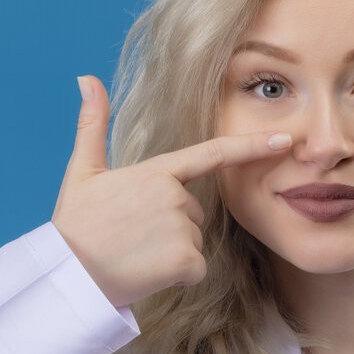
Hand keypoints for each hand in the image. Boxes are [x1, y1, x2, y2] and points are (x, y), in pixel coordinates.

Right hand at [52, 75, 292, 307]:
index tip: (285, 140)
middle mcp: (174, 195)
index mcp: (155, 171)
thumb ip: (93, 124)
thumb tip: (86, 79)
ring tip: (135, 253)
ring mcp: (181, 227)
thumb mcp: (82, 171)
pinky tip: (147, 272)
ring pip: (193, 239)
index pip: (213, 154)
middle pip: (194, 210)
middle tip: (132, 235)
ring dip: (171, 251)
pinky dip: (177, 275)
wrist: (68, 274)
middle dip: (171, 224)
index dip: (253, 146)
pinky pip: (196, 268)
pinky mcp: (186, 260)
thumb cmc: (75, 225)